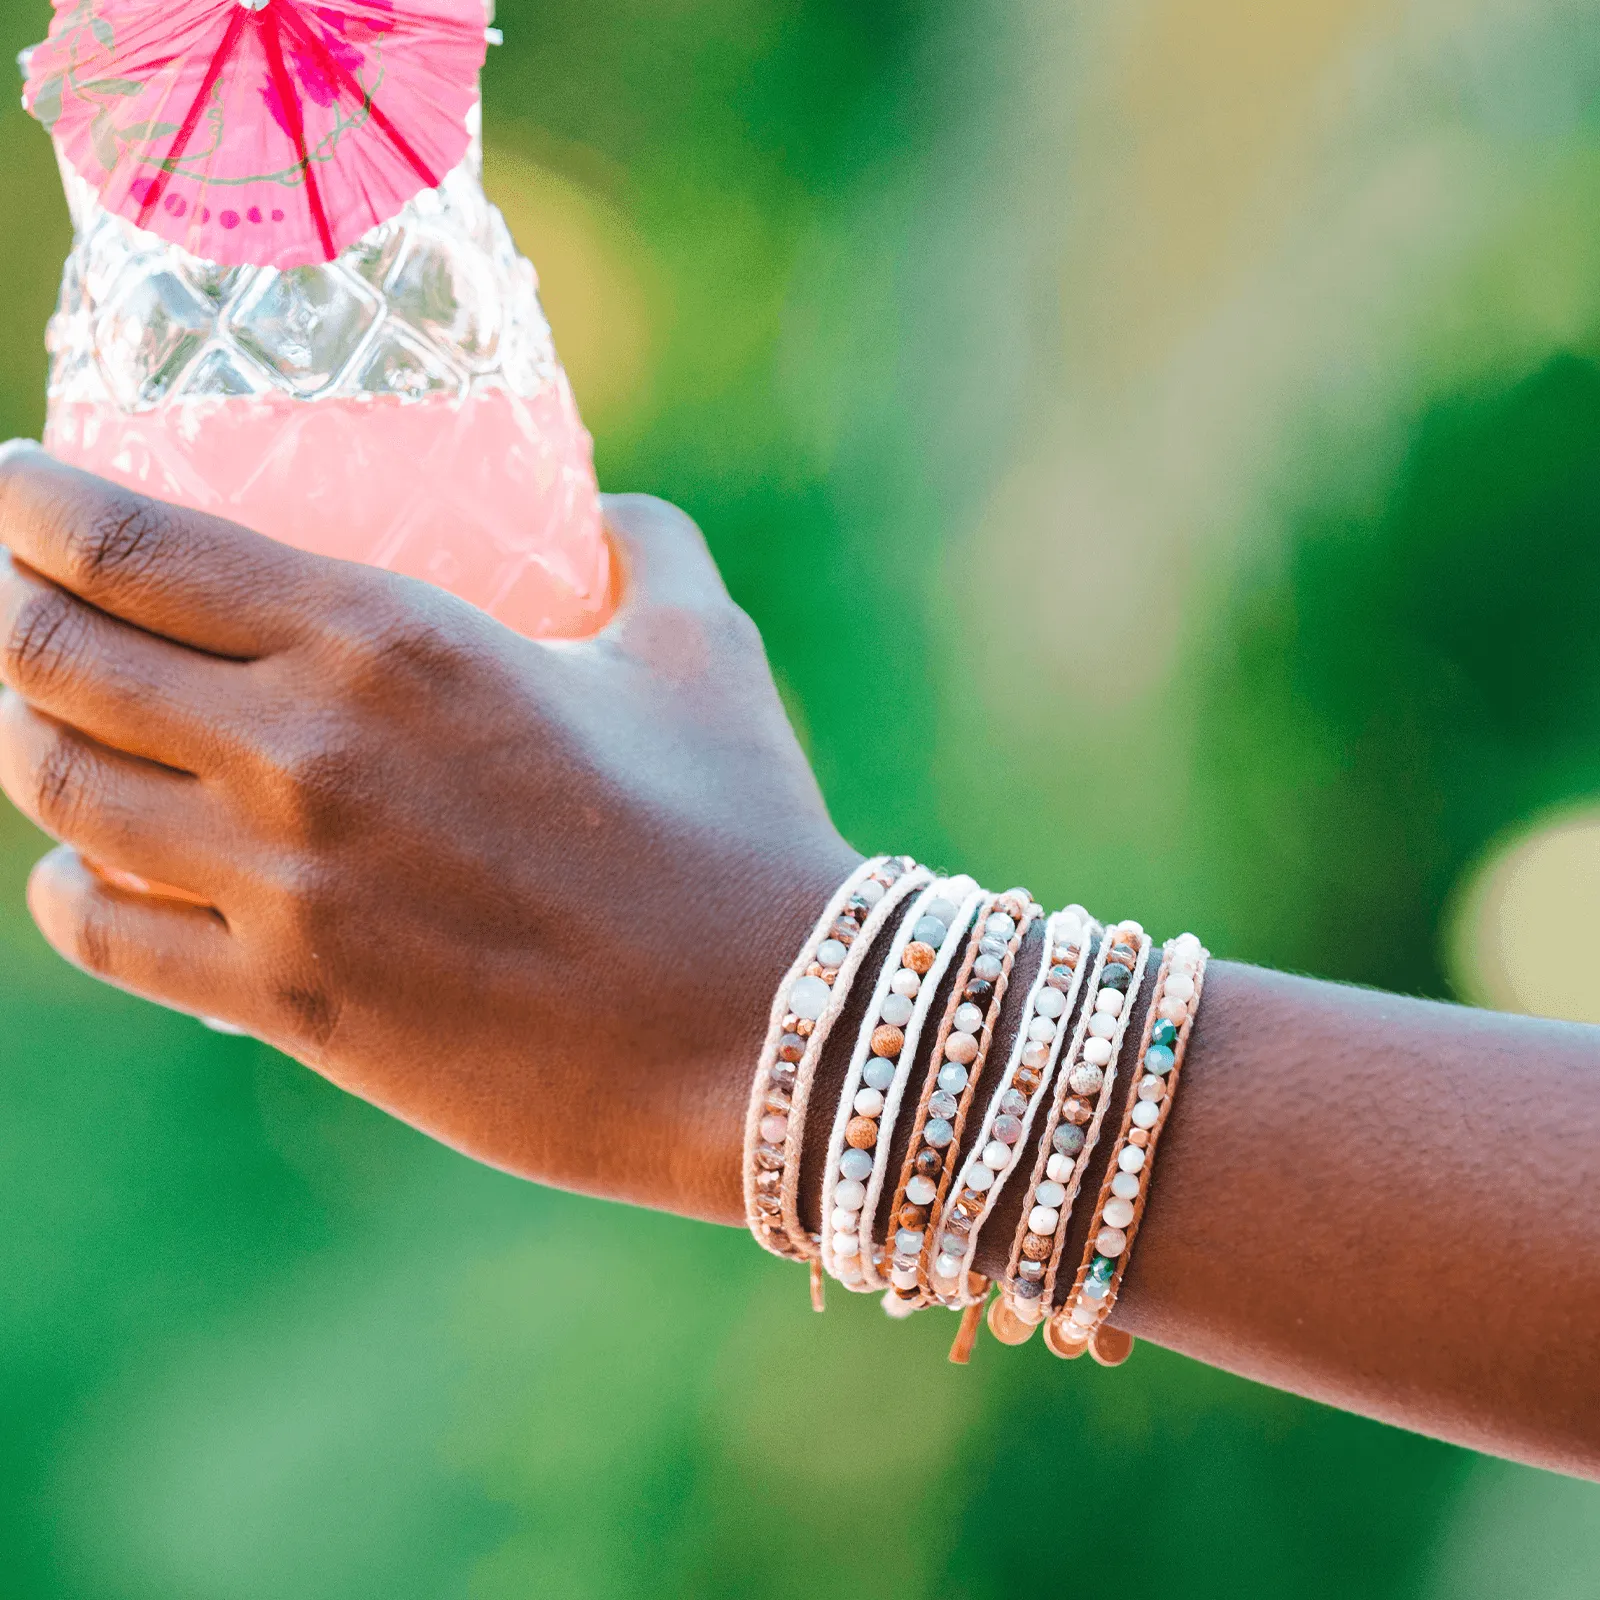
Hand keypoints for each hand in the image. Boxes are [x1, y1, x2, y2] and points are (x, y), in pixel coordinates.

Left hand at [0, 443, 857, 1220]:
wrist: (765, 1028)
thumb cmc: (741, 826)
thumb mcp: (704, 649)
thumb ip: (646, 552)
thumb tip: (611, 515)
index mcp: (392, 640)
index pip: (132, 545)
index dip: (31, 501)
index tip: (8, 481)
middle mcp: (306, 753)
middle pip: (54, 658)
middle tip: (5, 588)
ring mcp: (286, 888)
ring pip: (58, 792)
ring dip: (19, 737)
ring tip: (33, 714)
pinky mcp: (295, 1005)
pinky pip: (108, 936)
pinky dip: (69, 891)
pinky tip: (84, 870)